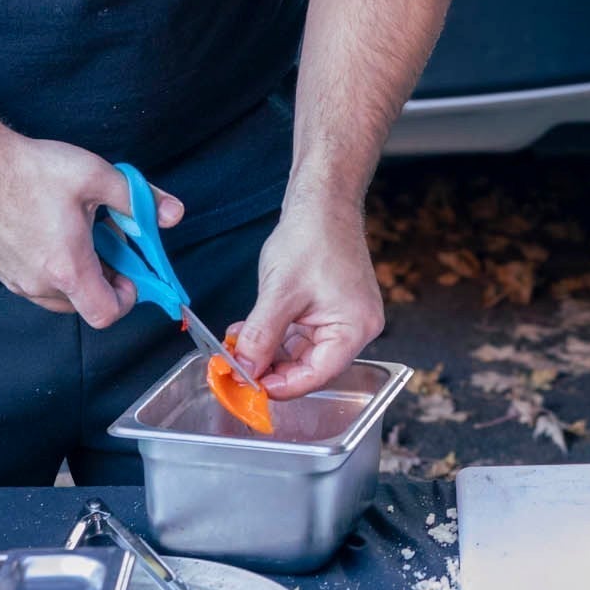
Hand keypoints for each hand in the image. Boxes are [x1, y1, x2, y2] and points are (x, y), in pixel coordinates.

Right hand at [0, 135, 183, 327]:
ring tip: (85, 233)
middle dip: (109, 278)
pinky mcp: (6, 273)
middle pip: (87, 304)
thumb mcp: (97, 177)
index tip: (132, 270)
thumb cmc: (34, 171)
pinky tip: (60, 233)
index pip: (106, 314)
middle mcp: (40, 284)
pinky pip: (43, 286)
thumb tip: (174, 215)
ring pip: (65, 296)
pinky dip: (60, 270)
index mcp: (67, 268)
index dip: (128, 298)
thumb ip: (140, 200)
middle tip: (112, 240)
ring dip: (84, 274)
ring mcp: (19, 282)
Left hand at [232, 200, 383, 399]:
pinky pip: (298, 334)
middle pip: (309, 367)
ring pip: (299, 352)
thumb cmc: (314, 237)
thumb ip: (260, 337)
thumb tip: (242, 369)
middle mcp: (354, 328)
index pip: (316, 375)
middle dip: (269, 369)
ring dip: (267, 352)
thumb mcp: (280, 293)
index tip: (246, 388)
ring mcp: (342, 317)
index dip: (280, 386)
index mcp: (355, 328)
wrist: (322, 201)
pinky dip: (273, 336)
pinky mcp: (328, 308)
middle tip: (234, 370)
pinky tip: (246, 332)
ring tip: (234, 348)